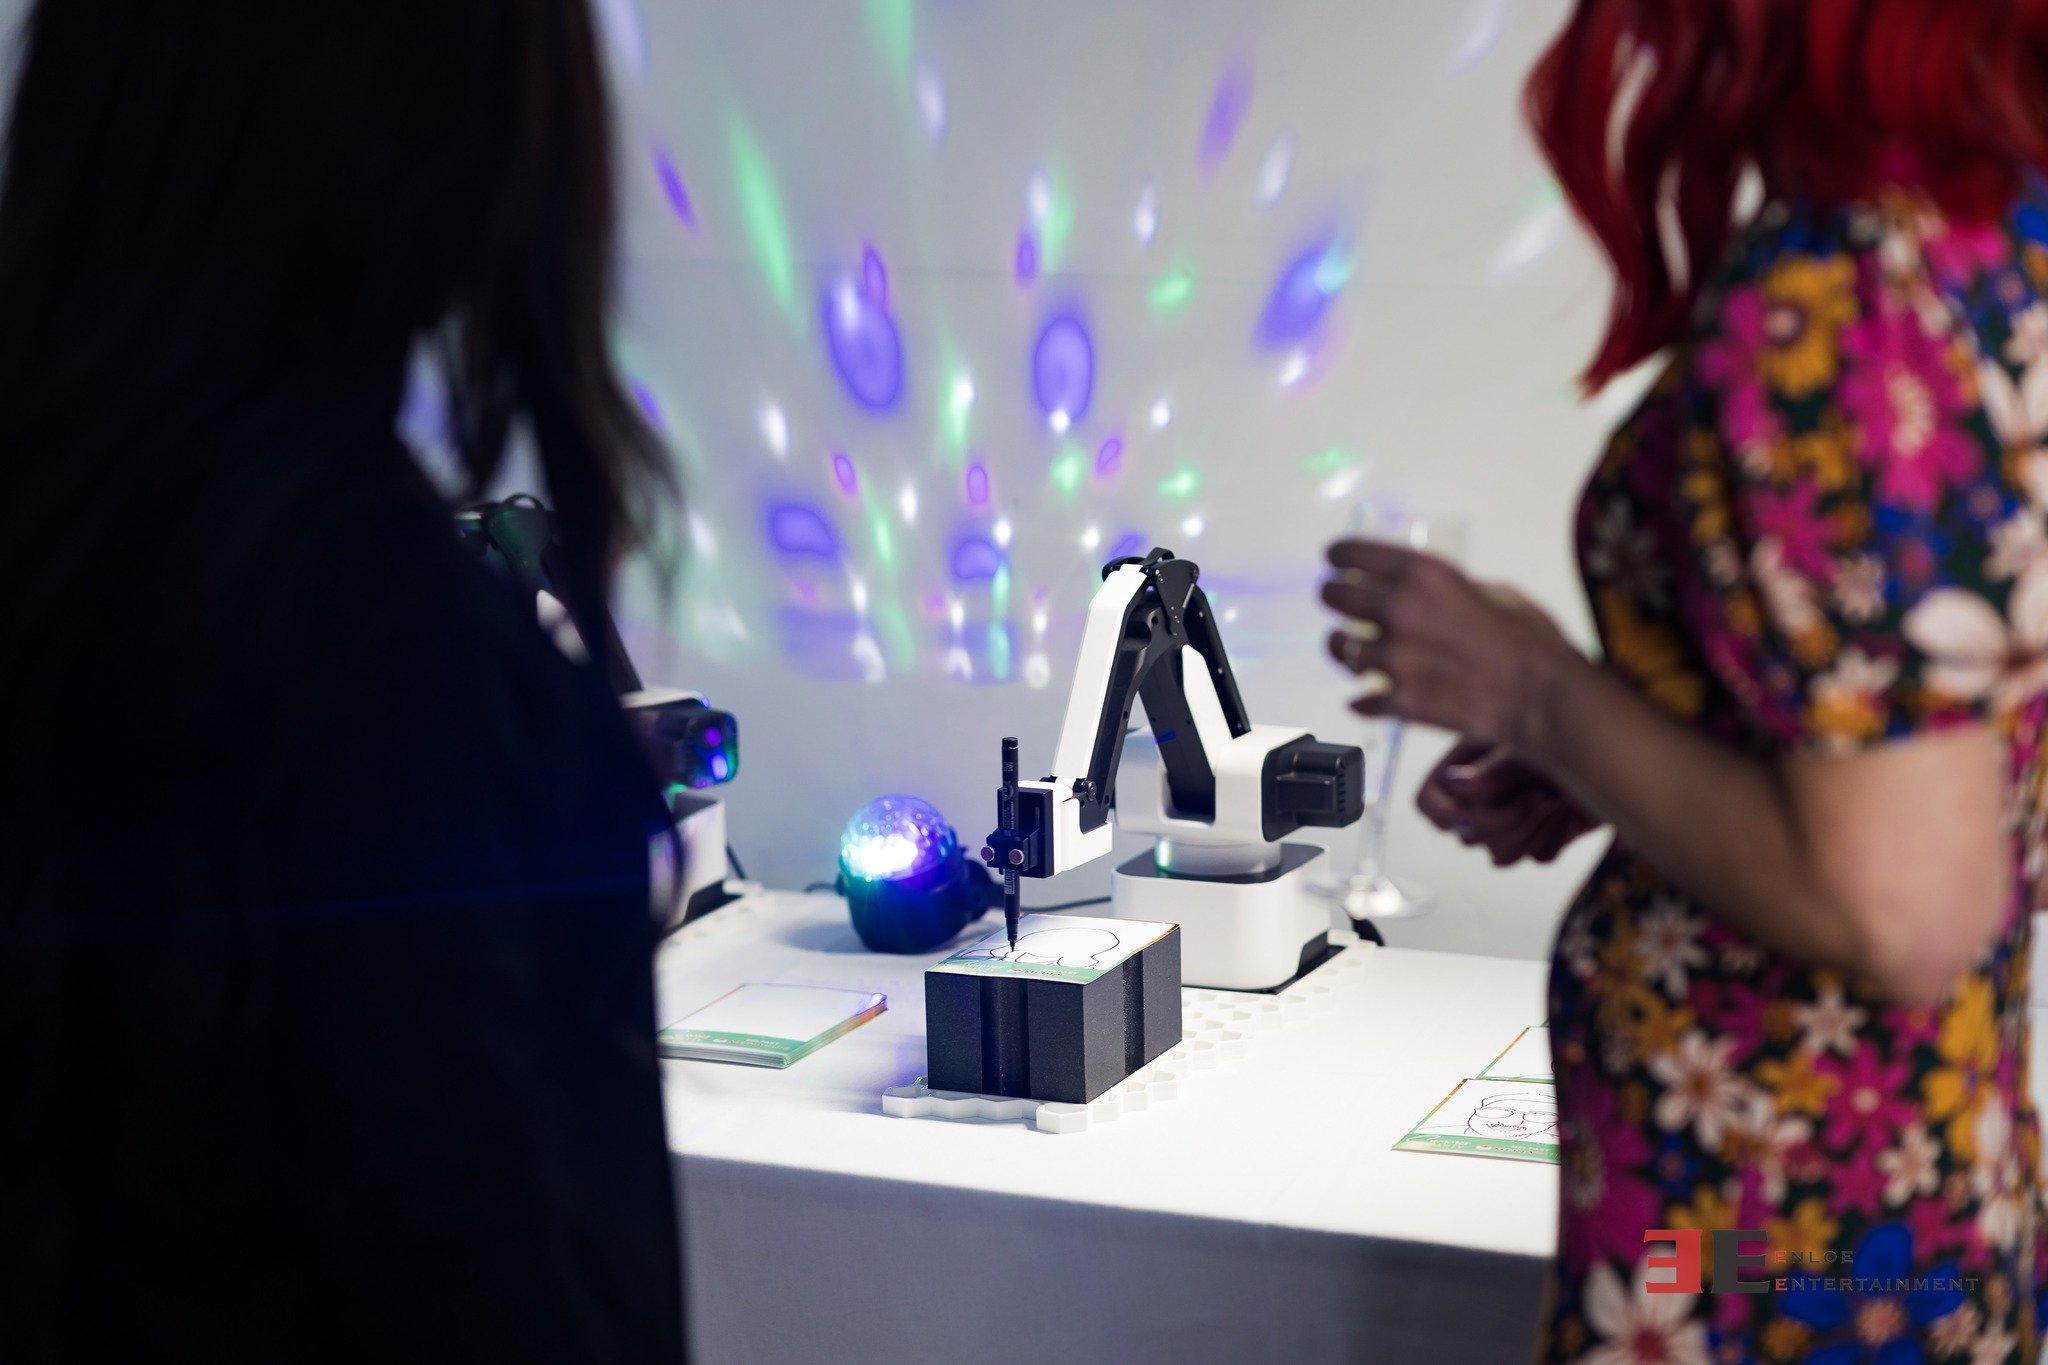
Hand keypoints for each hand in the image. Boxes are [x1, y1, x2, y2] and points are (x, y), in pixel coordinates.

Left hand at [1319, 539, 1583, 749]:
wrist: (1544, 699)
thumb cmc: (1531, 641)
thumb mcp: (1495, 592)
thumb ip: (1450, 589)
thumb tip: (1429, 592)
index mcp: (1425, 576)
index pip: (1357, 555)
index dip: (1339, 556)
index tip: (1333, 560)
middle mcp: (1400, 611)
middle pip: (1336, 597)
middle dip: (1333, 596)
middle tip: (1335, 599)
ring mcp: (1395, 659)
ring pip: (1340, 648)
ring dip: (1343, 647)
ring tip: (1350, 649)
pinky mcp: (1397, 701)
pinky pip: (1361, 698)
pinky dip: (1364, 698)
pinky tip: (1368, 696)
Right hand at [1416, 739, 1600, 866]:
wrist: (1627, 754)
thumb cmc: (1581, 733)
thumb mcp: (1532, 744)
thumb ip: (1493, 769)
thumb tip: (1455, 783)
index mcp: (1472, 758)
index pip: (1430, 800)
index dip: (1445, 814)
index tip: (1470, 812)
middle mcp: (1489, 790)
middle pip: (1467, 835)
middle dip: (1504, 821)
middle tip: (1537, 795)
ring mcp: (1517, 815)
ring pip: (1500, 854)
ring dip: (1532, 831)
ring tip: (1555, 802)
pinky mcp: (1546, 833)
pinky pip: (1536, 856)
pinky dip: (1555, 838)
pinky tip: (1569, 815)